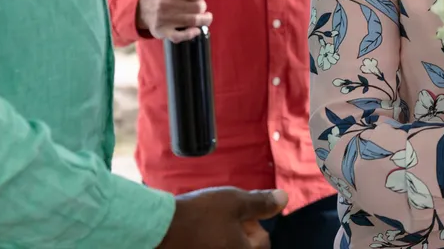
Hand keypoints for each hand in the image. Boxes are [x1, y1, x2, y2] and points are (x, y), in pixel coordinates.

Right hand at [137, 0, 219, 40]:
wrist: (140, 7)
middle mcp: (165, 2)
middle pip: (198, 7)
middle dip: (203, 7)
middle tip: (199, 7)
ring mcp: (163, 18)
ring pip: (194, 21)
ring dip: (204, 20)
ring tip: (205, 17)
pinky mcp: (162, 31)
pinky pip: (181, 36)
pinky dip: (191, 34)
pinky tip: (195, 30)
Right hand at [158, 187, 286, 248]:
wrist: (159, 229)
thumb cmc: (199, 214)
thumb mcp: (235, 201)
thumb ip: (262, 203)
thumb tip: (284, 199)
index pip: (263, 241)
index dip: (253, 222)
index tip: (238, 212)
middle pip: (244, 246)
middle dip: (240, 232)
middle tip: (224, 217)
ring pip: (227, 247)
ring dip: (224, 237)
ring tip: (210, 224)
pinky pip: (211, 247)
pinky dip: (210, 241)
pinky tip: (199, 232)